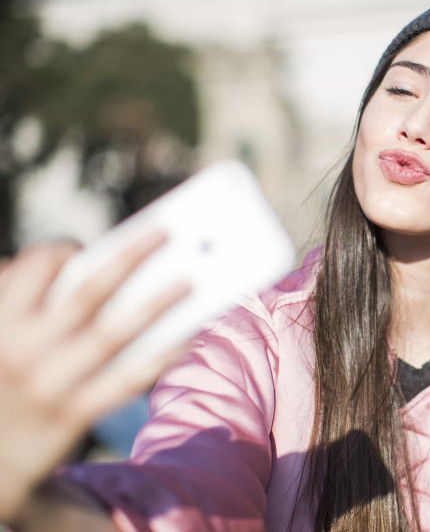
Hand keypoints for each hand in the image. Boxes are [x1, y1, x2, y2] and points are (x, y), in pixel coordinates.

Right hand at [0, 232, 190, 523]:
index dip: (64, 250)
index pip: (34, 267)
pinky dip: (161, 354)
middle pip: (86, 292)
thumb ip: (27, 302)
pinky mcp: (73, 415)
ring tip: (191, 281)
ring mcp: (48, 384)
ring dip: (156, 302)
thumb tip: (95, 266)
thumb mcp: (1, 338)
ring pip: (113, 332)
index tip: (89, 244)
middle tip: (168, 233)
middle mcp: (20, 349)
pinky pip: (127, 378)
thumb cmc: (6, 380)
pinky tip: (189, 334)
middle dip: (130, 258)